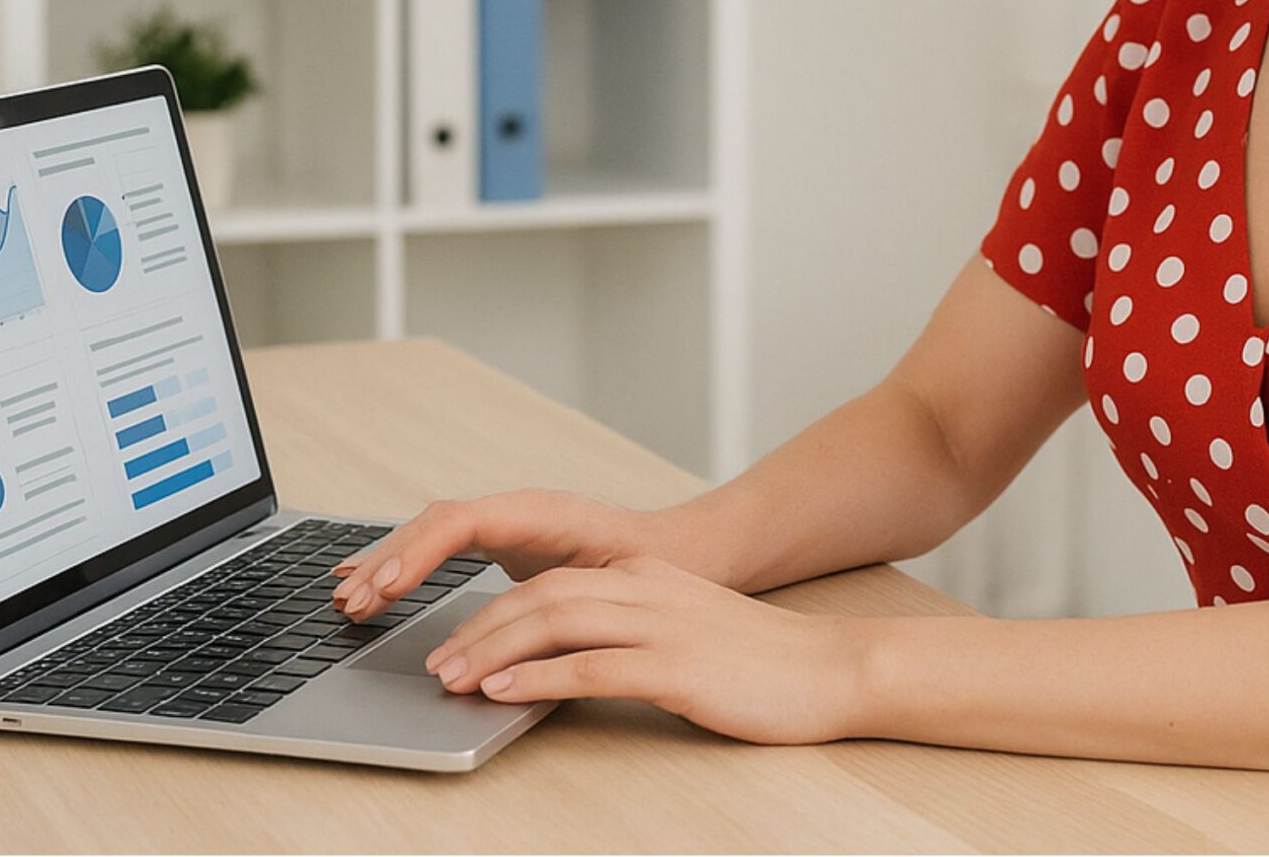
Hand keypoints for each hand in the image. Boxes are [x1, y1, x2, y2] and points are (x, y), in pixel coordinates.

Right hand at [330, 487, 660, 616]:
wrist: (683, 551)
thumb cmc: (655, 567)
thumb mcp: (612, 585)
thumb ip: (562, 605)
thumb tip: (514, 636)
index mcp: (541, 512)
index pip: (460, 521)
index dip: (418, 553)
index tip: (388, 587)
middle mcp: (517, 510)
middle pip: (434, 525)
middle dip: (388, 561)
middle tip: (350, 602)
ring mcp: (508, 522)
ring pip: (432, 533)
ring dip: (388, 563)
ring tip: (347, 596)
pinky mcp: (504, 541)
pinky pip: (442, 545)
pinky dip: (407, 563)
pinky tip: (377, 582)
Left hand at [419, 552, 868, 746]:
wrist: (831, 670)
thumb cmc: (760, 663)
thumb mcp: (686, 630)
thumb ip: (630, 634)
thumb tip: (562, 663)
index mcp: (647, 577)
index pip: (552, 583)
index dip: (494, 610)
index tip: (456, 641)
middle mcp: (648, 590)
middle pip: (543, 596)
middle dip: (480, 629)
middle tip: (437, 662)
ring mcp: (663, 626)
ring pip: (557, 623)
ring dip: (496, 651)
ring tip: (454, 677)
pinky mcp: (677, 667)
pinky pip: (593, 666)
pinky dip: (540, 678)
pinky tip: (507, 691)